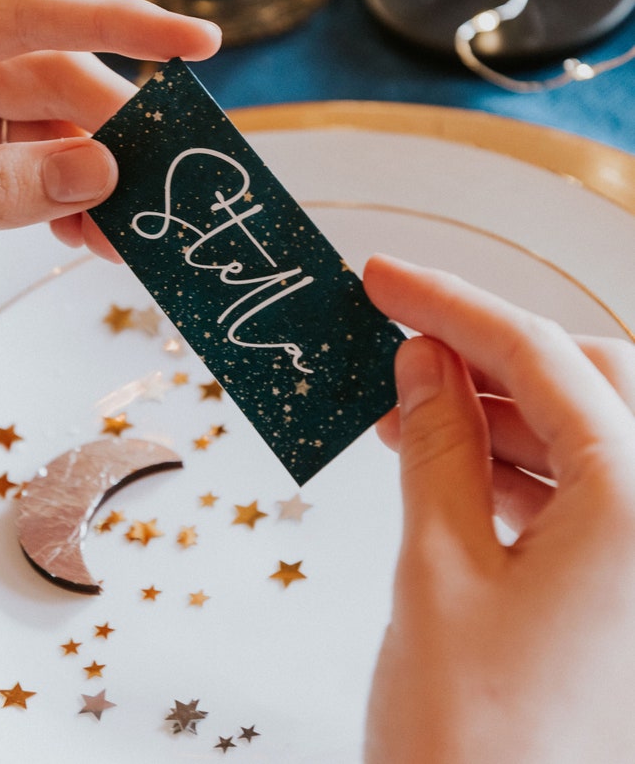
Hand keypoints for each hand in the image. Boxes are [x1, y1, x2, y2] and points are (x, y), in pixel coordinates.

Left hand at [0, 0, 220, 312]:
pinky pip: (23, 173)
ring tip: (126, 236)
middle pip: (49, 79)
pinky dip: (61, 203)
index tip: (194, 42)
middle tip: (160, 192)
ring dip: (93, 180)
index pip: (24, 16)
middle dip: (112, 134)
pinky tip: (85, 235)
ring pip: (45, 132)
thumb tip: (95, 167)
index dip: (117, 23)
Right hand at [362, 255, 634, 763]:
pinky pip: (589, 498)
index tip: (383, 277)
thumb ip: (436, 444)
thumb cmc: (474, 751)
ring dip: (500, 411)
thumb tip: (422, 359)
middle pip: (590, 382)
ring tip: (406, 406)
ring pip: (591, 439)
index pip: (541, 357)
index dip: (450, 304)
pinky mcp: (634, 602)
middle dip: (491, 351)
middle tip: (402, 336)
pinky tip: (448, 463)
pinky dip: (518, 468)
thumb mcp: (439, 572)